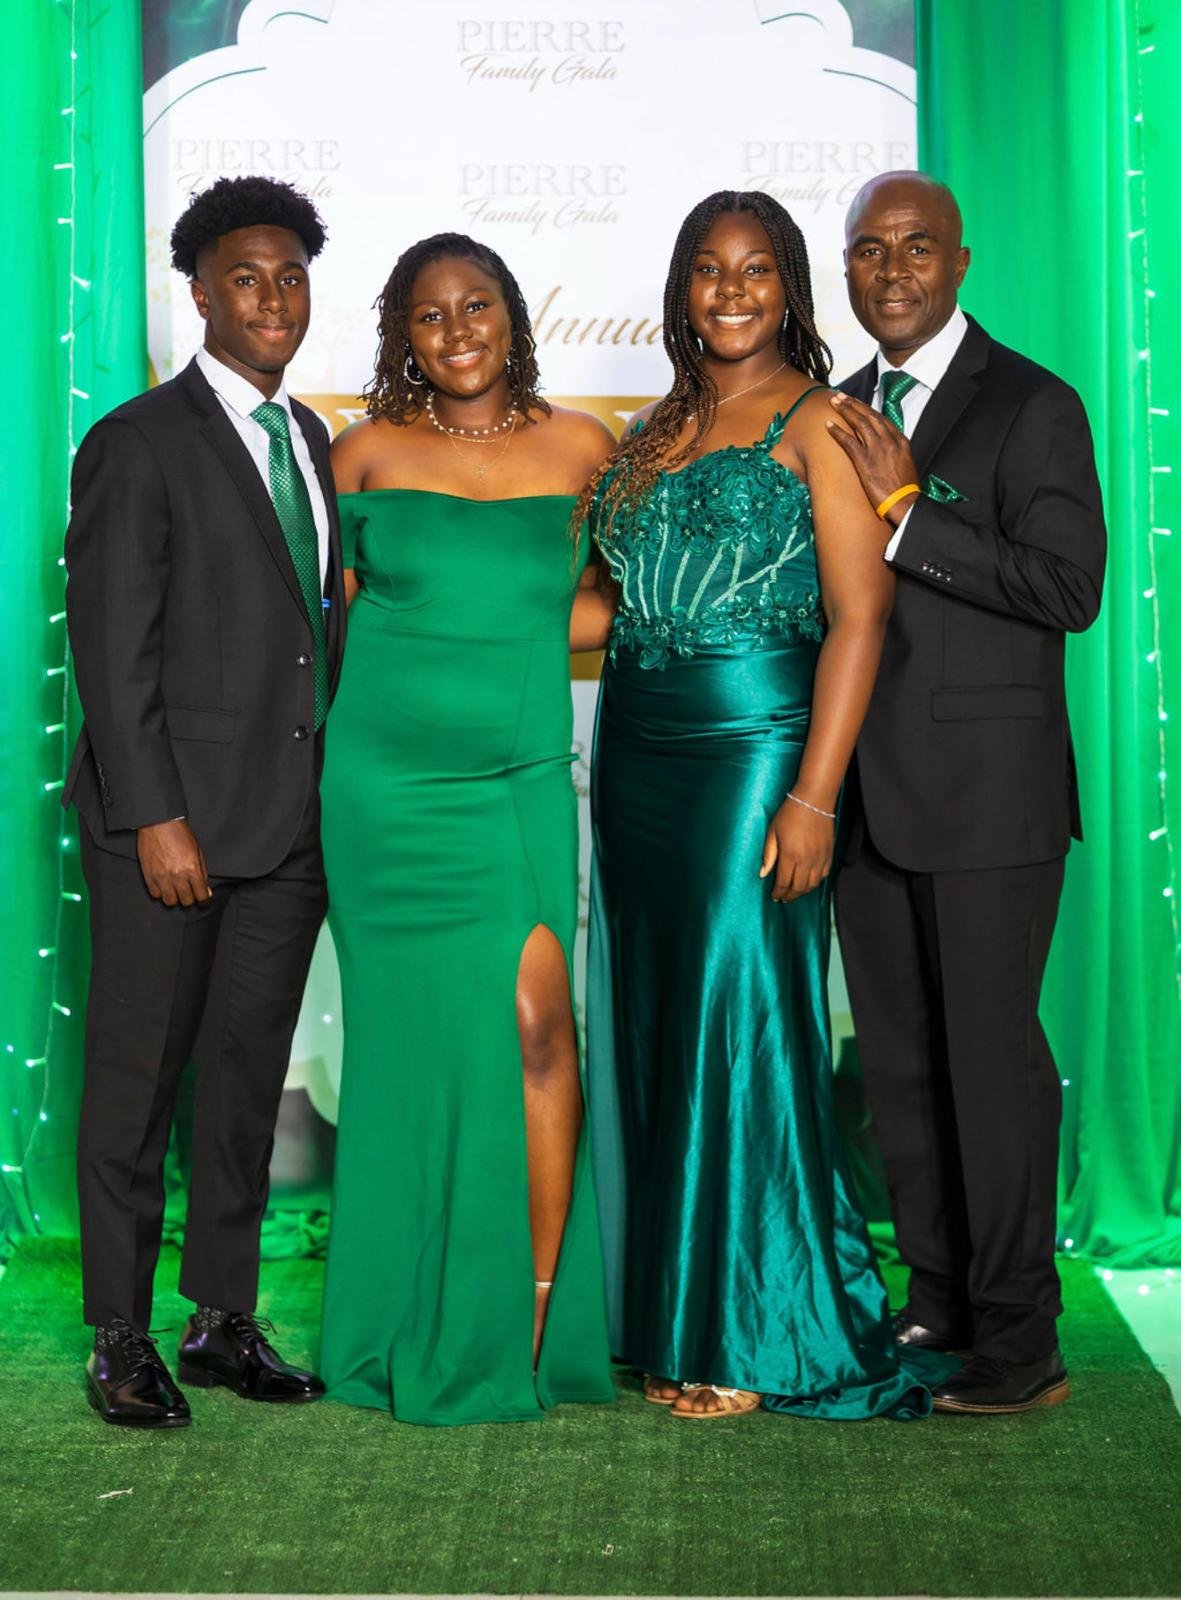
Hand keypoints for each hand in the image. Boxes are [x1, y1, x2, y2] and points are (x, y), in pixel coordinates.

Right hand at [137, 819, 211, 906]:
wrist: (159, 823)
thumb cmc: (180, 834)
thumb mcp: (197, 851)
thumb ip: (202, 873)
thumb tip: (206, 891)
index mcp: (192, 869)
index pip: (201, 896)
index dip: (204, 900)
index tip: (204, 900)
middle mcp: (178, 876)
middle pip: (186, 901)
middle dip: (190, 898)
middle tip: (189, 892)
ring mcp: (162, 877)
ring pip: (170, 902)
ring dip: (175, 897)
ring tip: (175, 889)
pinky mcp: (149, 876)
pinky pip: (156, 895)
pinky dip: (160, 892)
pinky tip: (164, 885)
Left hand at [759, 799, 833, 902]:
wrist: (813, 801)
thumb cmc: (790, 814)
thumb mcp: (773, 832)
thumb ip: (768, 854)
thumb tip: (763, 873)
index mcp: (790, 855)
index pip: (783, 882)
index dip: (778, 892)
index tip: (775, 896)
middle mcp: (806, 860)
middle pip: (798, 887)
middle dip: (790, 895)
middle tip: (784, 898)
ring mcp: (820, 858)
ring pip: (812, 884)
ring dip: (803, 891)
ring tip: (795, 892)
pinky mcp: (829, 854)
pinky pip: (824, 875)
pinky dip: (816, 882)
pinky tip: (809, 882)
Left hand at [827, 394, 920, 524]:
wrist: (906, 503)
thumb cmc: (906, 490)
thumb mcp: (905, 465)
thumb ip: (896, 453)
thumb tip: (887, 451)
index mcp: (900, 440)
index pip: (881, 419)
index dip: (866, 409)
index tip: (857, 403)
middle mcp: (889, 440)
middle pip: (869, 416)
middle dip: (853, 404)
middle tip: (841, 396)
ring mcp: (877, 449)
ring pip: (859, 423)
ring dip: (845, 410)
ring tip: (834, 402)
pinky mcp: (865, 461)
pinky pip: (848, 441)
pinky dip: (837, 431)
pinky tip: (828, 425)